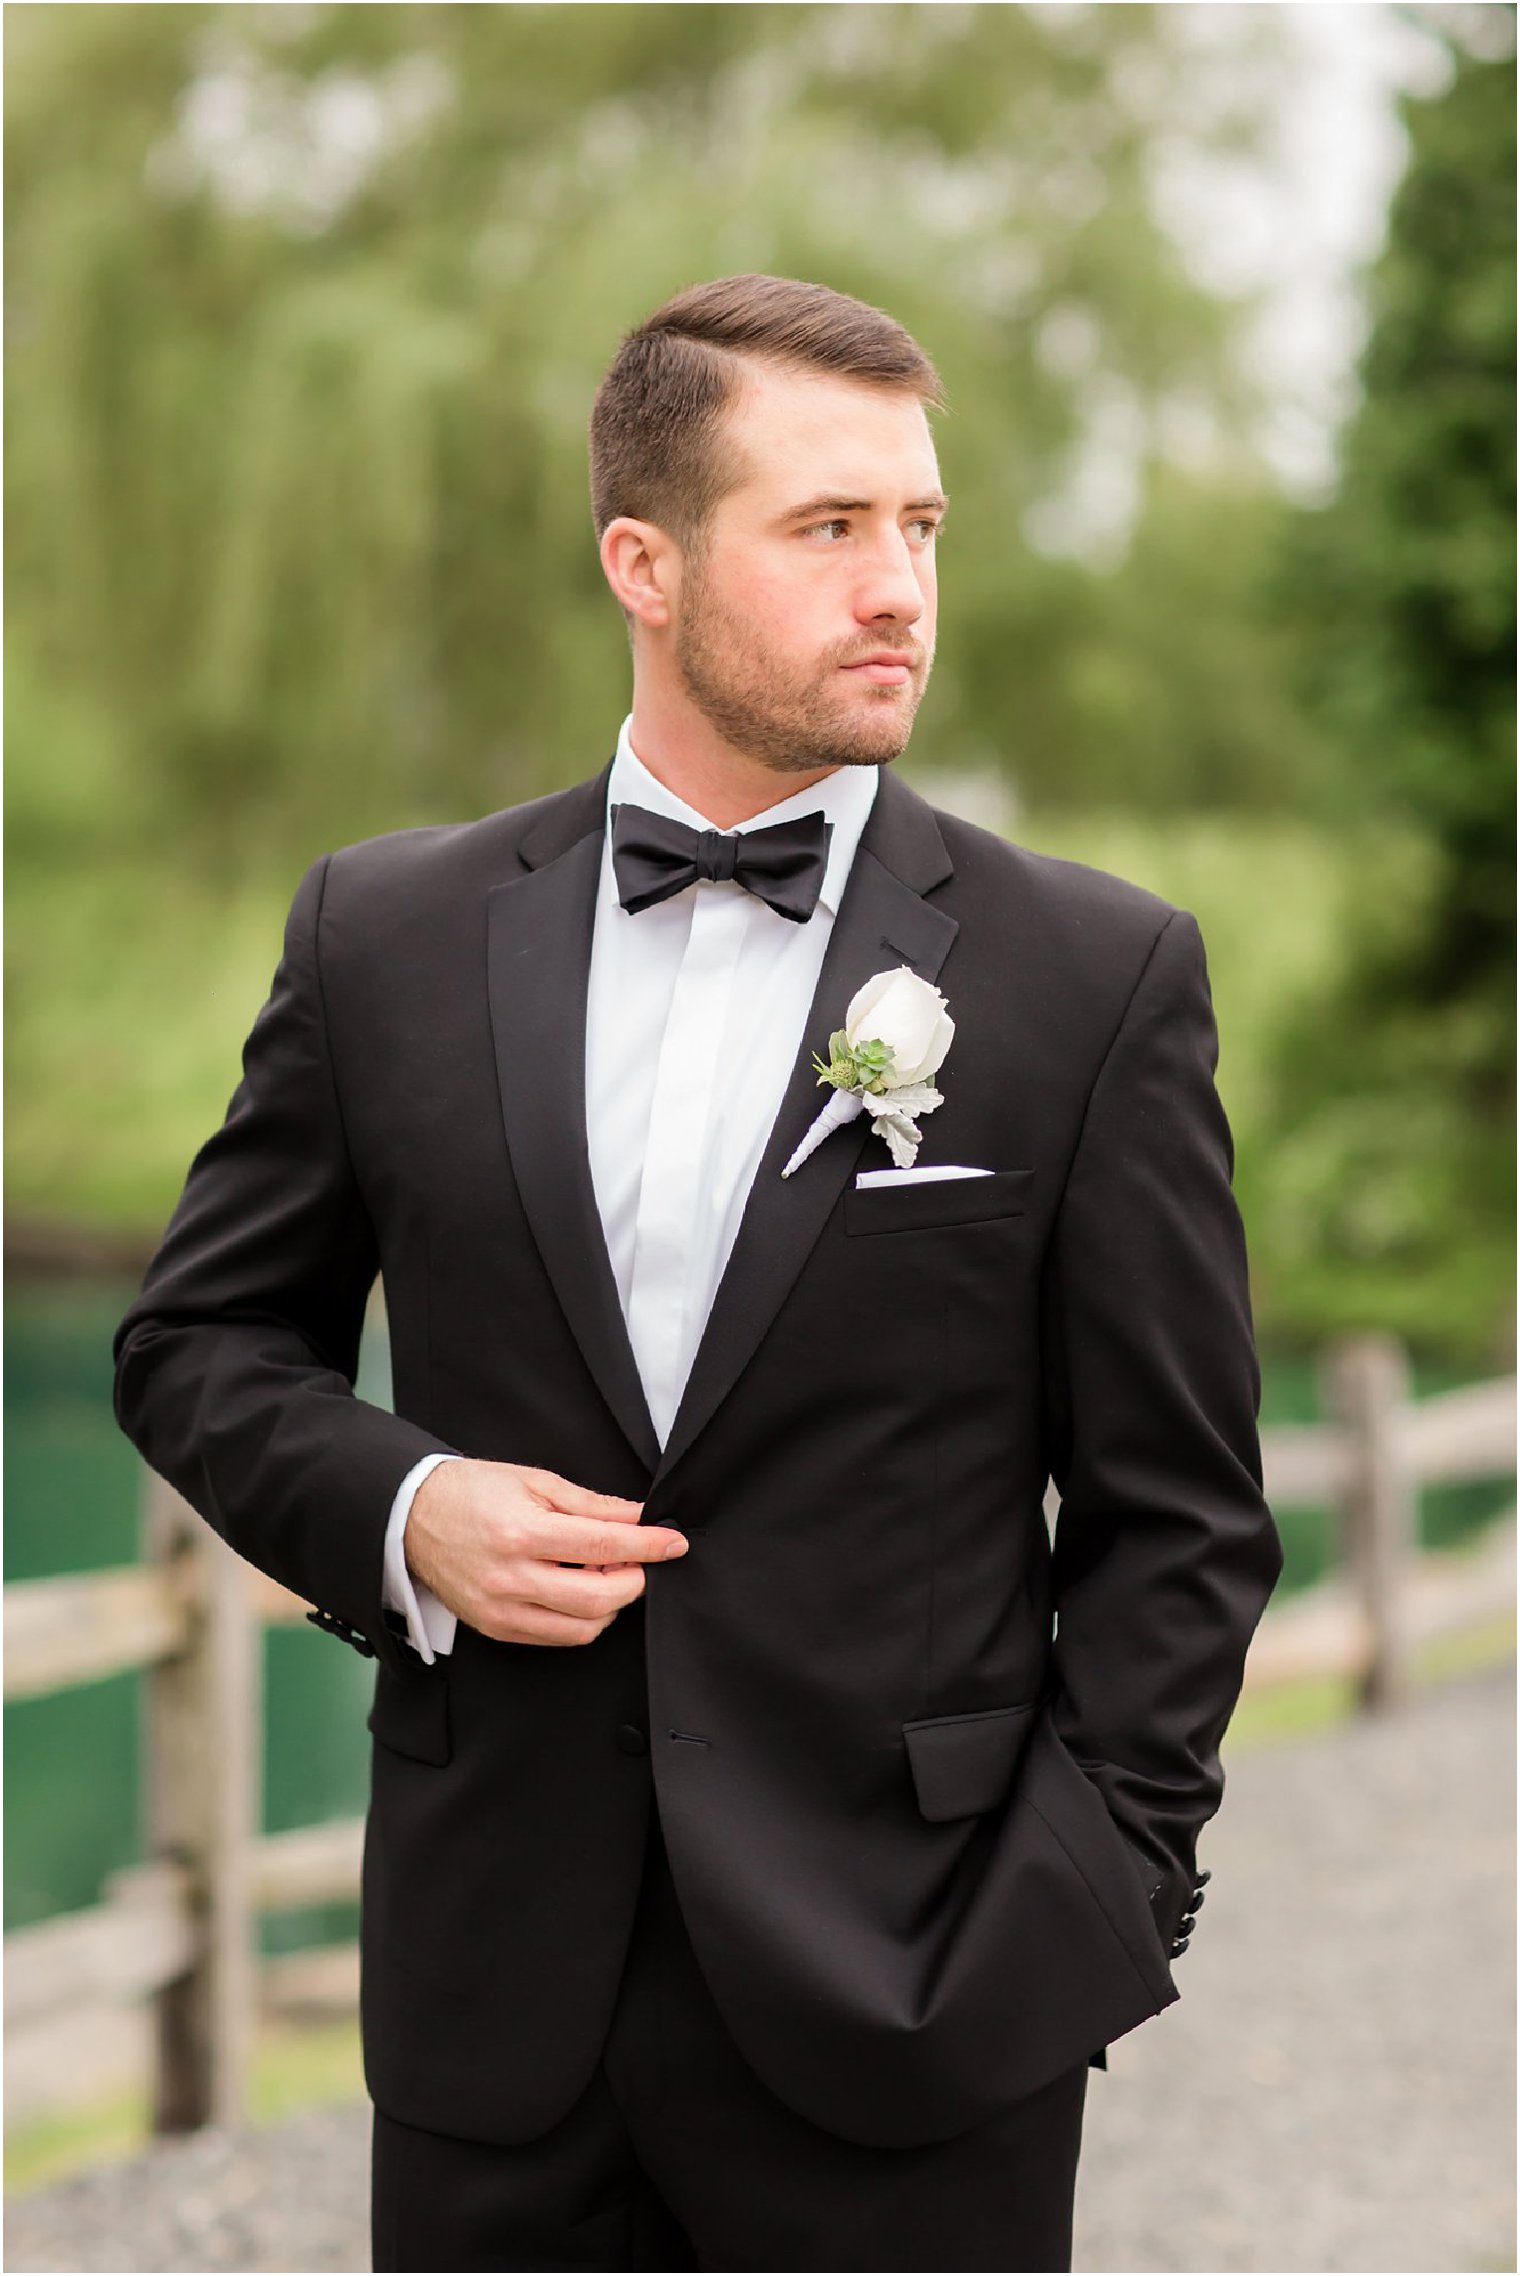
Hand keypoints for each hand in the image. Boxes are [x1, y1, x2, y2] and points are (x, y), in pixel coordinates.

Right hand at [402, 1458, 685, 1646]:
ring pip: (582, 1628)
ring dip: (610, 1605)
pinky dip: (581, 1619)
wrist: (412, 1516)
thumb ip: (592, 1505)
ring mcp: (502, 1610)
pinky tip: (580, 1592)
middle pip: (600, 1600)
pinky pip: (556, 1637)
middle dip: (634, 1581)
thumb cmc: (473, 1492)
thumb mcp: (535, 1482)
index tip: (674, 1543)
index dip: (648, 1547)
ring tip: (607, 1575)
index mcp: (523, 1534)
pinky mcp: (496, 1628)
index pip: (605, 1548)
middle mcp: (511, 1579)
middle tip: (640, 1560)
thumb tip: (639, 1517)